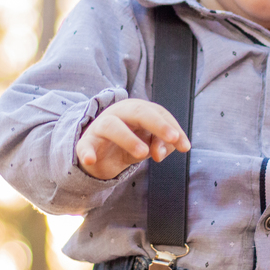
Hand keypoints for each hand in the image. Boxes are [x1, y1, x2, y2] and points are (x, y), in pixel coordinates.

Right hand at [76, 99, 190, 179]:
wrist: (100, 155)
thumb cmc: (130, 143)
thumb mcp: (149, 145)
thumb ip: (161, 145)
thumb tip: (161, 152)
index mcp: (137, 110)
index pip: (158, 113)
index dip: (172, 128)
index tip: (185, 146)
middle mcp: (119, 113)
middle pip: (138, 112)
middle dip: (158, 124)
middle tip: (173, 138)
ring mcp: (100, 127)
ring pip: (112, 126)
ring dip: (129, 138)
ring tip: (144, 154)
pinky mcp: (86, 143)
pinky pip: (84, 146)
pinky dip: (86, 152)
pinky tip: (91, 159)